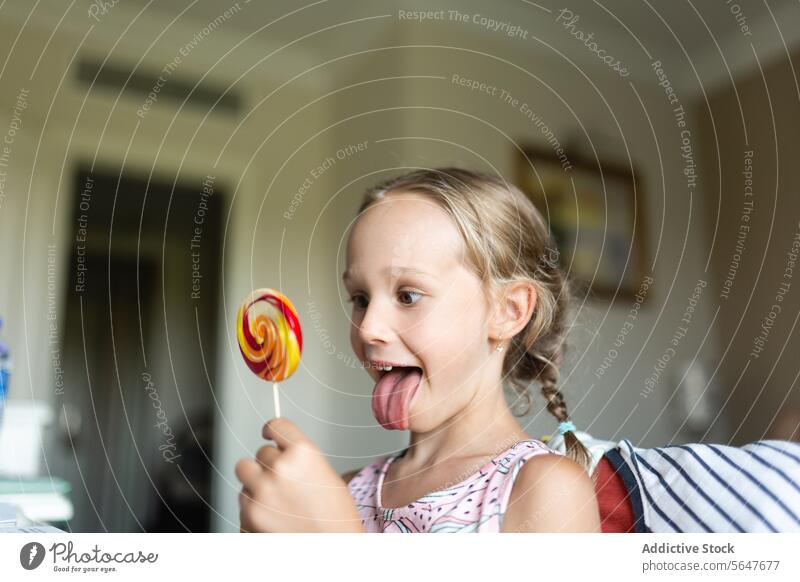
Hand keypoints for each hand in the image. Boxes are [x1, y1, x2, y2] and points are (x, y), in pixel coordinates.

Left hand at [235, 417, 363, 532]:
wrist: (334, 552)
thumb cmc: (336, 519)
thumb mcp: (326, 476)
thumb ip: (299, 459)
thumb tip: (279, 452)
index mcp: (303, 453)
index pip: (276, 425)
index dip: (272, 430)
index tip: (269, 433)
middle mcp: (280, 468)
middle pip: (260, 453)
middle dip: (269, 465)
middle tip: (285, 483)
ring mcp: (261, 492)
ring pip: (246, 475)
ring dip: (257, 484)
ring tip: (280, 503)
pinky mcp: (248, 515)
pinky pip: (243, 501)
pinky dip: (254, 508)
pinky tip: (274, 519)